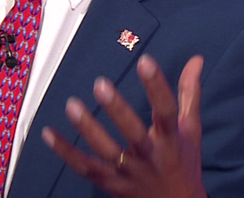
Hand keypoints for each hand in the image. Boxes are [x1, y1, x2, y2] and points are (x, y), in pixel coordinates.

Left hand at [42, 54, 207, 197]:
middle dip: (118, 110)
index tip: (145, 61)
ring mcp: (128, 173)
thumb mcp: (191, 129)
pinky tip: (48, 133)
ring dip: (88, 129)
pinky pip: (85, 168)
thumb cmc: (184, 162)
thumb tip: (196, 60)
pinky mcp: (110, 184)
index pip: (166, 111)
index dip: (157, 87)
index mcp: (172, 140)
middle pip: (133, 134)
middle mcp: (150, 157)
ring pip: (106, 152)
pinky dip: (65, 152)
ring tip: (72, 105)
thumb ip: (189, 94)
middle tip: (101, 84)